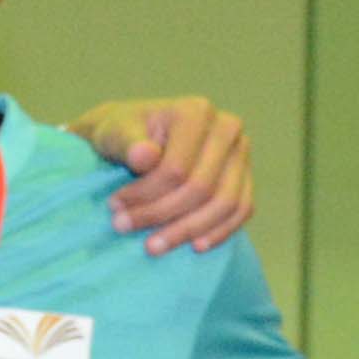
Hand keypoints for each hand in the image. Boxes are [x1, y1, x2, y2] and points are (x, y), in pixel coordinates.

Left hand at [69, 97, 255, 251]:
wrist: (137, 137)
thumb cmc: (123, 134)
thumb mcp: (114, 132)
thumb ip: (127, 143)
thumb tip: (145, 157)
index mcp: (197, 112)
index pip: (177, 168)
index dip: (145, 195)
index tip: (114, 207)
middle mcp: (227, 128)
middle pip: (201, 188)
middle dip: (160, 215)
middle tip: (123, 228)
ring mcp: (240, 153)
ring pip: (224, 203)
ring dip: (187, 231)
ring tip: (152, 246)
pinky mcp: (245, 176)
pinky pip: (241, 210)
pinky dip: (219, 232)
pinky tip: (194, 246)